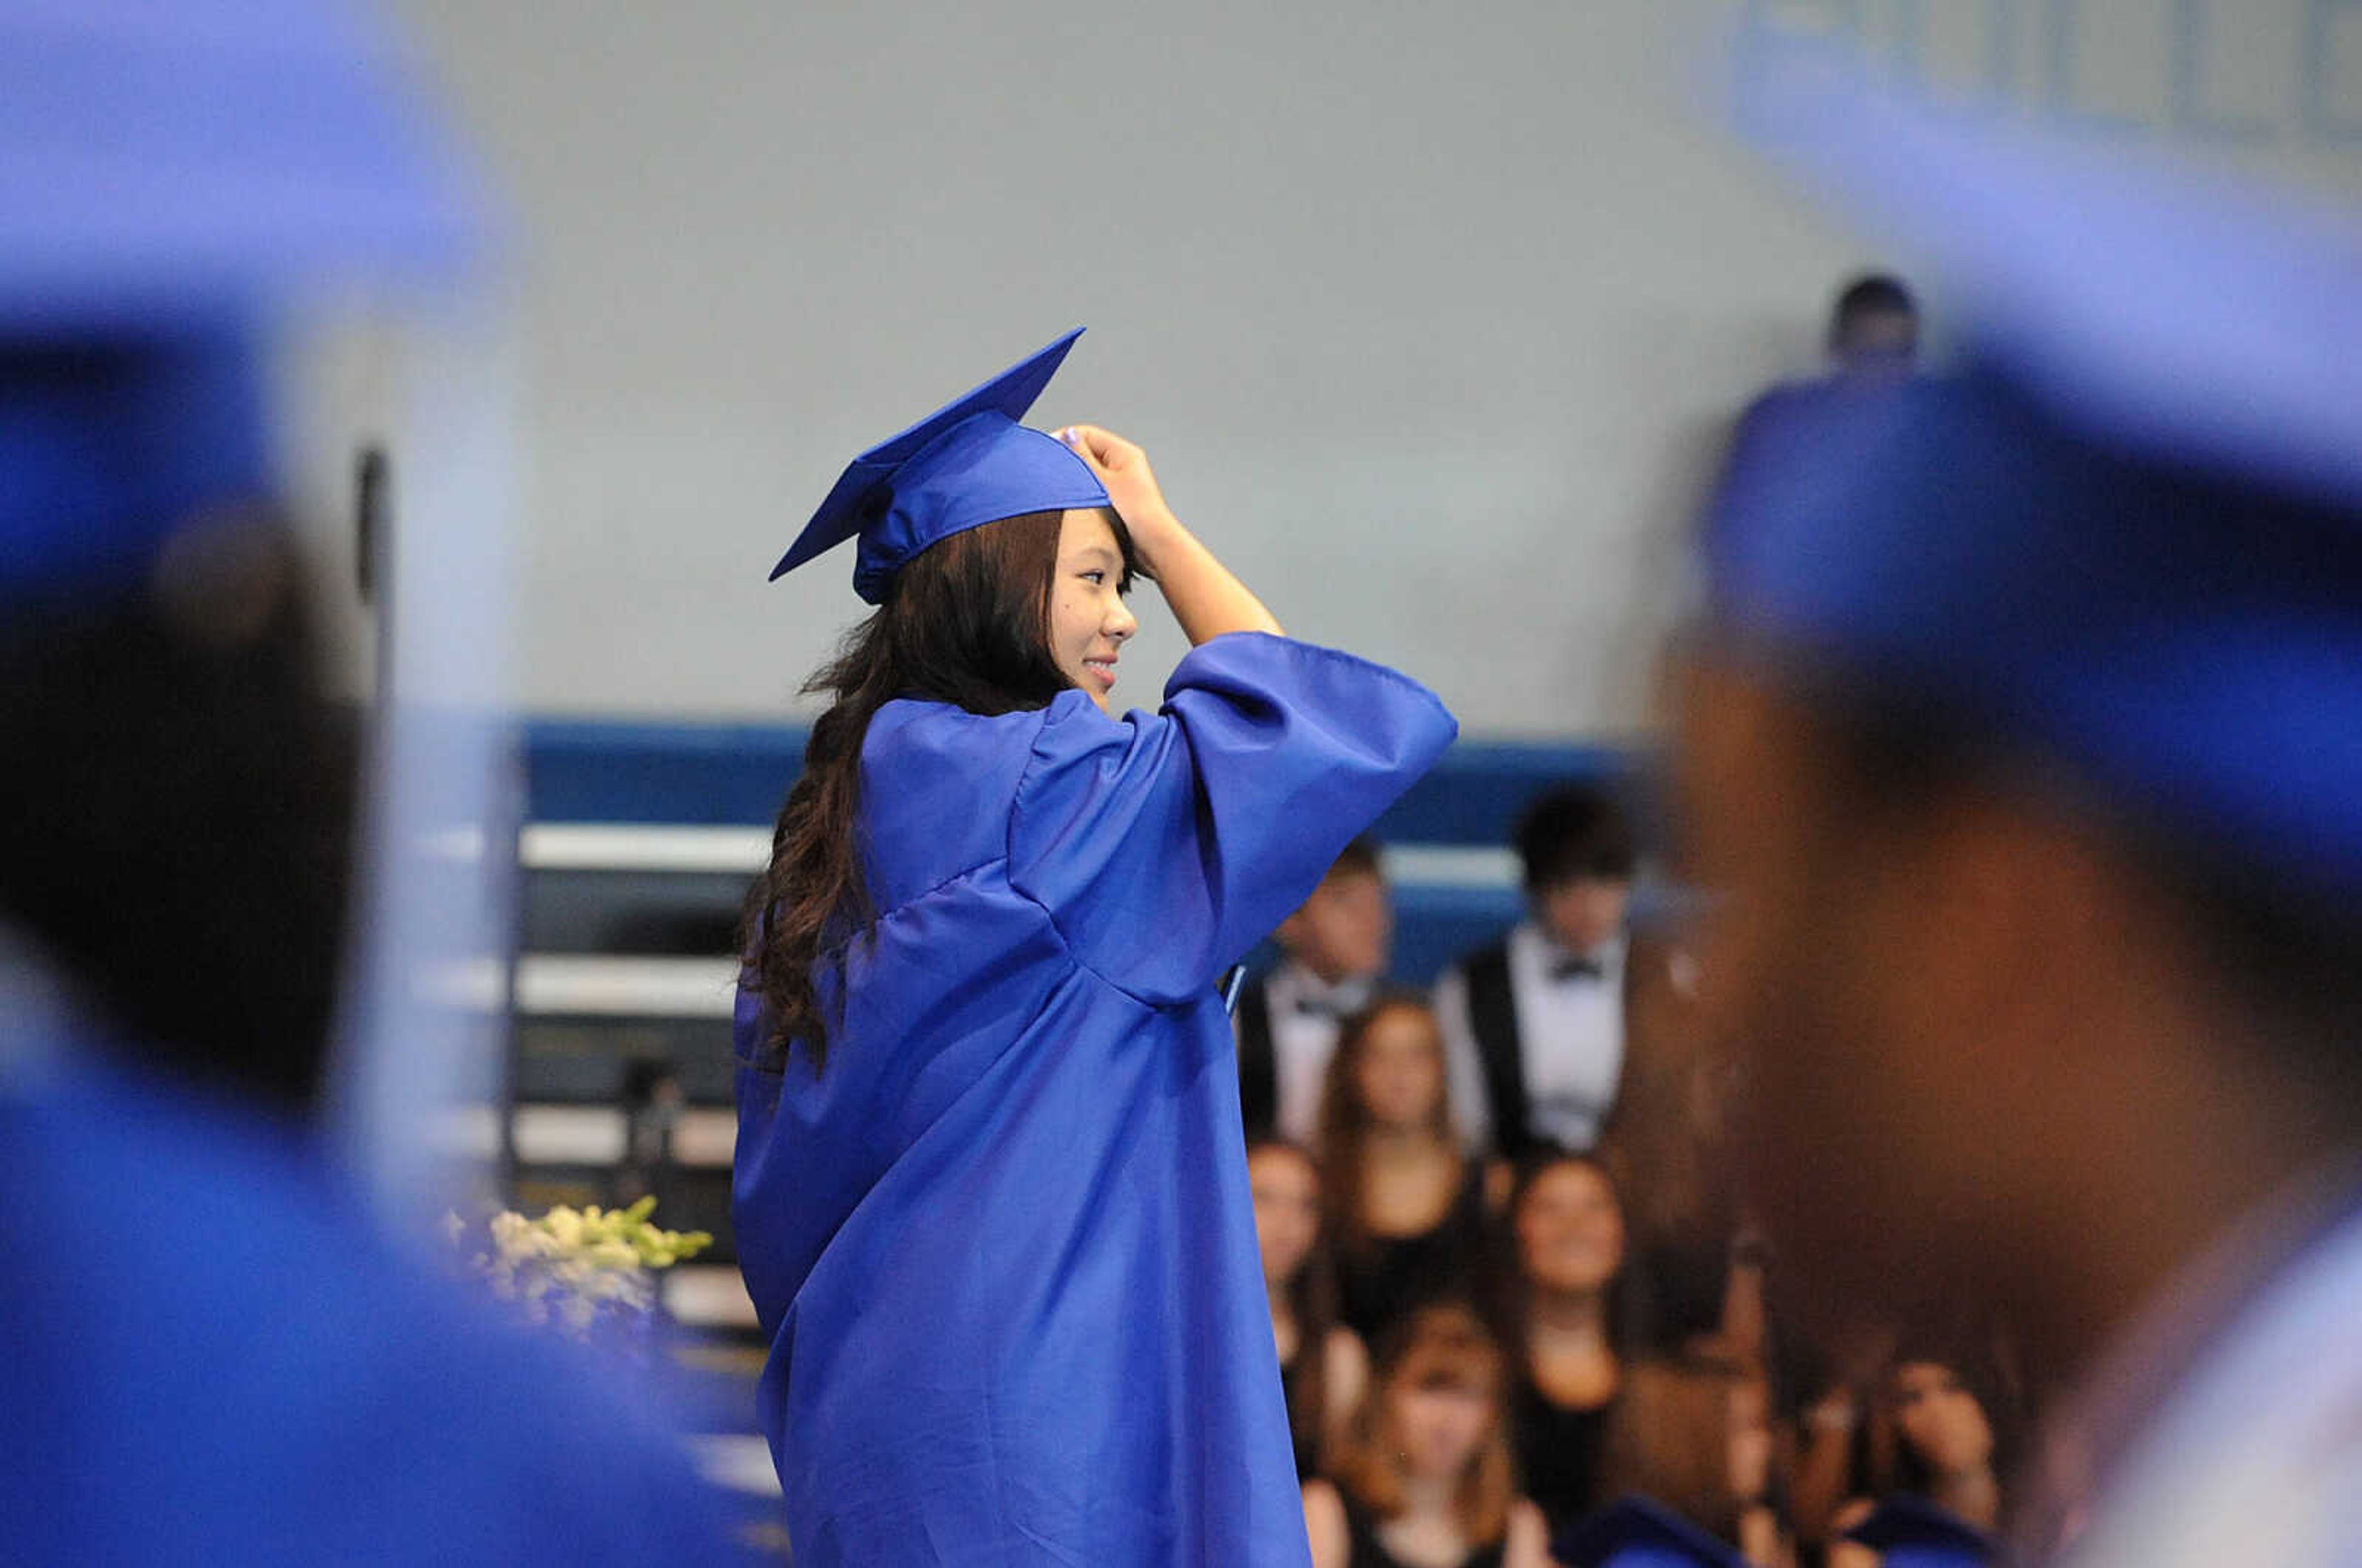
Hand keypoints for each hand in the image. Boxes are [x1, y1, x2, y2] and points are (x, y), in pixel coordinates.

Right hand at [1055, 424, 1178, 561]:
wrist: (1153, 544)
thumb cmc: (1136, 513)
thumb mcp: (1102, 481)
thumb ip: (1082, 457)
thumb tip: (1068, 435)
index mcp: (1123, 452)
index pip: (1087, 433)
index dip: (1065, 439)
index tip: (1047, 451)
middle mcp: (1123, 464)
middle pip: (1087, 452)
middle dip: (1070, 460)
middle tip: (1053, 472)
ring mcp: (1121, 482)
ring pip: (1089, 472)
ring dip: (1077, 479)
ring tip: (1065, 490)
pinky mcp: (1117, 499)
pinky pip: (1094, 488)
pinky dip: (1084, 493)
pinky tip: (1076, 503)